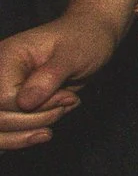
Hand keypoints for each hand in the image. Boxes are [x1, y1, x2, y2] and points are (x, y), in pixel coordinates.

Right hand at [0, 14, 119, 148]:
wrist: (91, 37)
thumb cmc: (84, 40)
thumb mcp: (73, 54)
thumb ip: (50, 76)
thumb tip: (25, 103)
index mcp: (5, 58)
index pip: (4, 99)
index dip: (36, 107)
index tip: (65, 97)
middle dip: (36, 120)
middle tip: (67, 102)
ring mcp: (0, 93)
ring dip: (31, 131)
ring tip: (60, 111)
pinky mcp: (7, 107)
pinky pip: (3, 133)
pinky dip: (23, 137)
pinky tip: (44, 130)